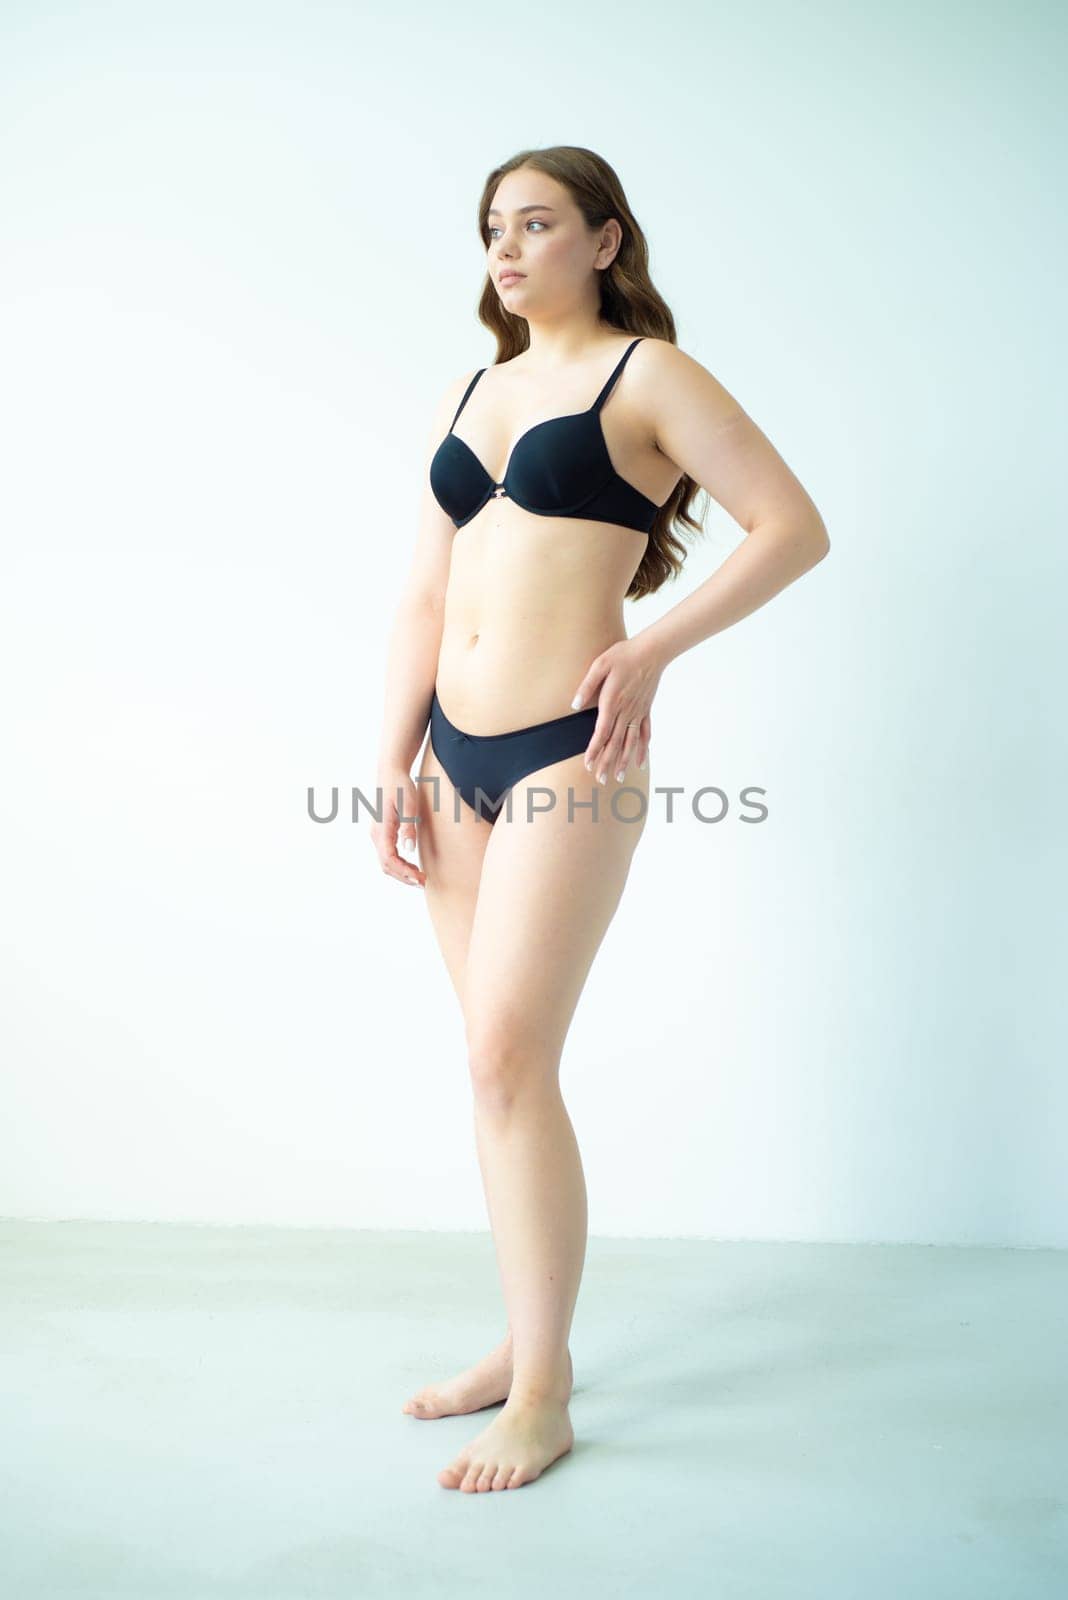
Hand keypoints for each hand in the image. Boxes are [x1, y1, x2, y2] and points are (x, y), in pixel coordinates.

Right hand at [371, 767, 425, 887]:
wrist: (391, 771)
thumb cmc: (400, 785)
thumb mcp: (409, 804)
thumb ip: (408, 826)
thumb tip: (408, 848)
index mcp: (381, 829)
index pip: (389, 859)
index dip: (403, 872)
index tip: (420, 879)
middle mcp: (376, 834)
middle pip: (386, 865)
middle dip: (404, 877)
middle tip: (423, 882)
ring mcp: (377, 834)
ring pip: (386, 862)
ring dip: (401, 873)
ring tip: (420, 878)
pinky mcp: (382, 833)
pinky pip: (388, 855)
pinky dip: (399, 865)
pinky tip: (412, 867)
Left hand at [570, 637, 663, 785]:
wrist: (652, 651)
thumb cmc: (623, 655)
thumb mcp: (600, 665)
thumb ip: (587, 686)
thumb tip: (574, 705)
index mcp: (612, 702)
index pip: (602, 732)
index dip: (595, 750)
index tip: (588, 765)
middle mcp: (626, 711)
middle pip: (615, 742)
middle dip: (607, 762)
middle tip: (600, 780)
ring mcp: (638, 712)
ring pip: (630, 742)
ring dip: (623, 761)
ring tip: (617, 778)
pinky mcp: (646, 710)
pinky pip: (645, 734)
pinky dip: (642, 750)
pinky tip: (640, 763)